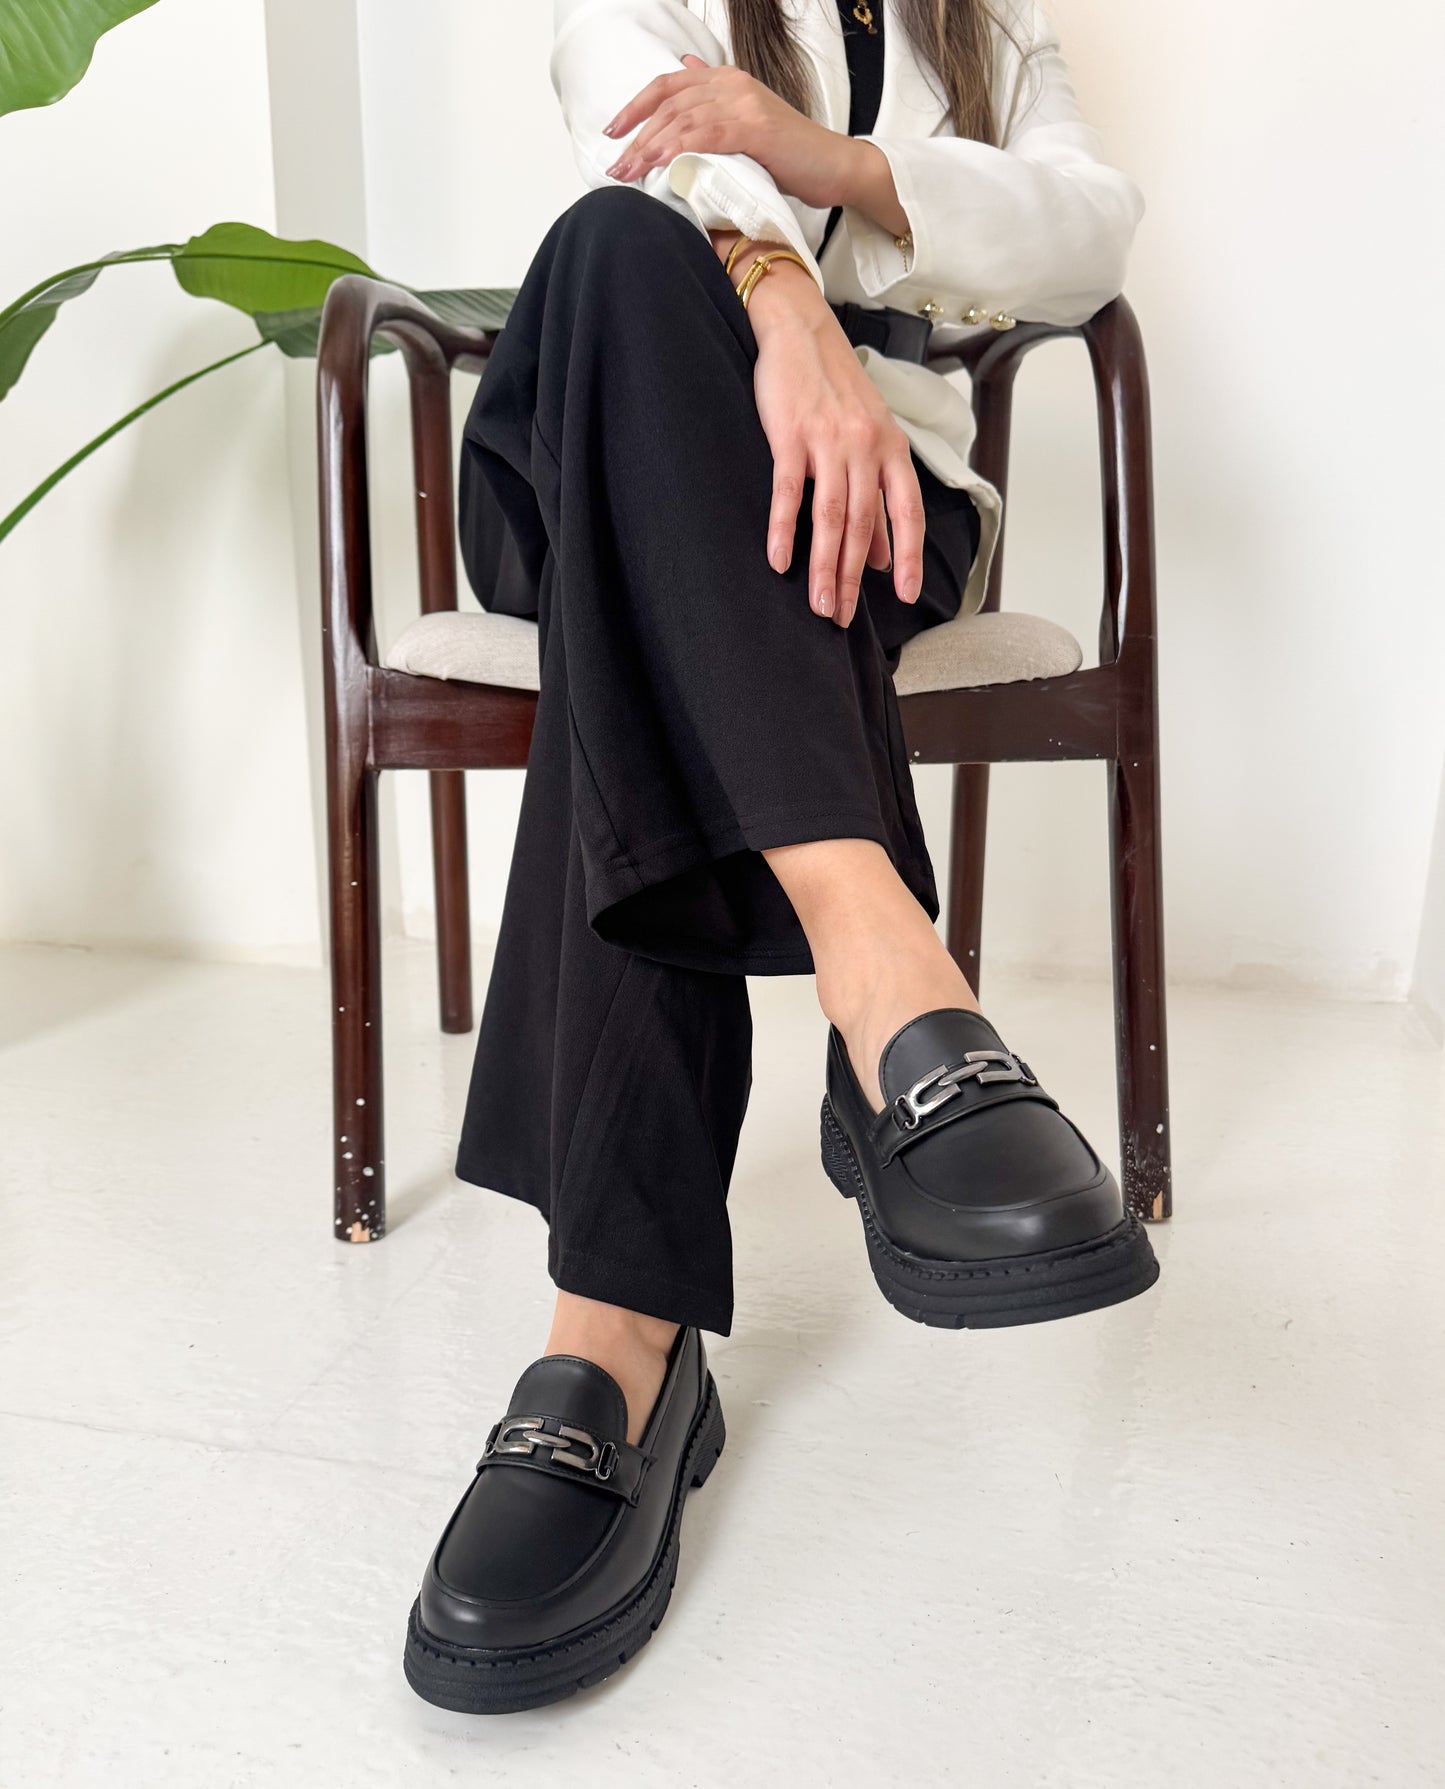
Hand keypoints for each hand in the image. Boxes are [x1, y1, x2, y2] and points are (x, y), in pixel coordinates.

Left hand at [603, 54, 860, 209]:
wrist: (837, 167)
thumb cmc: (792, 156)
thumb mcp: (747, 123)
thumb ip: (715, 103)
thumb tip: (685, 72)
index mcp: (727, 81)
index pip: (669, 86)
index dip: (636, 107)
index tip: (612, 133)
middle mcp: (732, 85)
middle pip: (669, 104)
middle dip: (636, 136)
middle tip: (614, 166)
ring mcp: (744, 104)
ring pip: (683, 119)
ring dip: (649, 147)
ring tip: (628, 173)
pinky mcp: (756, 128)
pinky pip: (706, 135)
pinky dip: (678, 148)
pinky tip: (659, 164)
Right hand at [743, 261, 925, 627]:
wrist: (799, 329)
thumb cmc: (834, 386)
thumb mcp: (869, 437)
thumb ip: (879, 496)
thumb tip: (888, 556)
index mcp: (890, 448)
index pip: (906, 511)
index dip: (909, 556)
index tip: (906, 595)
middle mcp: (866, 446)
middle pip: (864, 525)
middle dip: (854, 578)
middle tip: (842, 617)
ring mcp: (829, 441)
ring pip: (832, 517)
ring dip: (825, 567)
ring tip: (819, 605)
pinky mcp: (792, 435)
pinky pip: (789, 492)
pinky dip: (784, 530)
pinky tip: (780, 561)